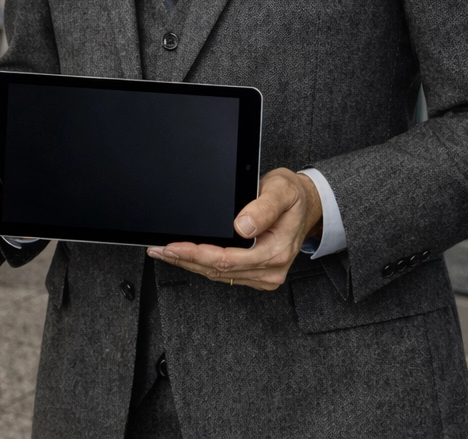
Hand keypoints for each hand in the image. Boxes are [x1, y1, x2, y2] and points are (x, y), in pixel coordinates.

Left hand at [147, 168, 321, 290]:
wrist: (308, 205)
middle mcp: (271, 268)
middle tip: (160, 249)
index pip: (228, 259)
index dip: (197, 254)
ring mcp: (265, 274)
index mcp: (276, 251)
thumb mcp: (282, 192)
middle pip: (219, 270)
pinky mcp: (258, 274)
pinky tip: (186, 258)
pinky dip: (203, 266)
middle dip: (185, 260)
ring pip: (219, 275)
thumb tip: (242, 226)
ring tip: (165, 253)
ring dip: (190, 264)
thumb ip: (263, 207)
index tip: (174, 246)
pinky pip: (225, 274)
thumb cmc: (293, 197)